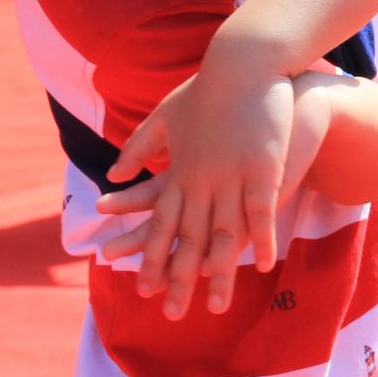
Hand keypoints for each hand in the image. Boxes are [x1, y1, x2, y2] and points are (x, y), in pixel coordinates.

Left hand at [99, 55, 291, 318]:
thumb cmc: (210, 89)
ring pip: (223, 236)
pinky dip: (262, 240)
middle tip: (168, 312)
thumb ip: (140, 146)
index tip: (140, 283)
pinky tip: (264, 264)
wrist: (248, 64)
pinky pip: (261, 213)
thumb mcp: (166, 114)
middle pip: (186, 240)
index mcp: (178, 172)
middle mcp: (199, 181)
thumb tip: (113, 174)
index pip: (158, 223)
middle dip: (177, 278)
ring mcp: (231, 177)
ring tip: (217, 308)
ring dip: (220, 274)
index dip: (150, 256)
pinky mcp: (262, 170)